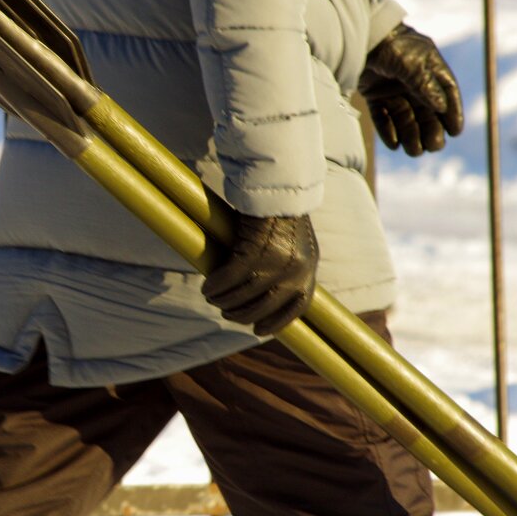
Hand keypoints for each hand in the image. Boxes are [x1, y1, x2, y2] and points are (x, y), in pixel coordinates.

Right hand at [202, 214, 317, 335]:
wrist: (275, 186)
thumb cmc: (281, 212)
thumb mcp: (296, 243)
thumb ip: (289, 266)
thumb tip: (266, 291)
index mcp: (308, 269)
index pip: (298, 306)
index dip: (277, 322)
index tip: (259, 330)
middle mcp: (296, 271)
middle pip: (264, 306)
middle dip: (241, 314)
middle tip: (225, 312)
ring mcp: (276, 263)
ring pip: (243, 295)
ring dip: (224, 301)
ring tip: (212, 297)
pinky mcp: (255, 252)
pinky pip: (230, 278)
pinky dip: (216, 286)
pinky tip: (208, 287)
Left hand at [359, 23, 463, 155]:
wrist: (359, 37)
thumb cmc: (390, 45)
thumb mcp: (410, 63)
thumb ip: (424, 85)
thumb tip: (442, 109)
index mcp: (431, 69)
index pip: (447, 94)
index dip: (452, 113)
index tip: (455, 131)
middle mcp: (414, 82)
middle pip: (427, 112)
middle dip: (431, 130)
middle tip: (434, 146)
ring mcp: (394, 90)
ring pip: (406, 118)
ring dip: (411, 135)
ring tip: (414, 151)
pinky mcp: (375, 96)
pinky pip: (384, 118)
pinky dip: (388, 131)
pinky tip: (394, 144)